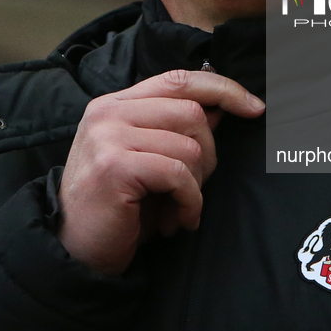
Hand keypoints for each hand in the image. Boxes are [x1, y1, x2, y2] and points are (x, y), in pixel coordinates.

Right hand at [58, 69, 264, 274]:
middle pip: (192, 112)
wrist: (75, 251)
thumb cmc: (118, 208)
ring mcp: (109, 137)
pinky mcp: (115, 166)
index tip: (255, 108)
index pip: (179, 79)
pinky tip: (177, 221)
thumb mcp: (149, 160)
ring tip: (180, 209)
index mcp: (116, 104)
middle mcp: (109, 113)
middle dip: (208, 155)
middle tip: (194, 188)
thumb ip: (177, 130)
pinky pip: (179, 174)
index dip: (223, 89)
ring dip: (197, 186)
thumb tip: (222, 106)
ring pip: (189, 146)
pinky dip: (190, 202)